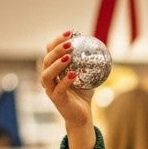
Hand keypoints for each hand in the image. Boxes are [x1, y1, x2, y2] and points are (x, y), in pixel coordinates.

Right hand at [39, 30, 96, 148]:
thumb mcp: (87, 75)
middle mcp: (49, 79)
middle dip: (57, 50)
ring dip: (57, 64)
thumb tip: (101, 46)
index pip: (49, 51)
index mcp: (53, 70)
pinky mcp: (57, 100)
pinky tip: (74, 74)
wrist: (82, 116)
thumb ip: (89, 62)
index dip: (57, 40)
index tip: (70, 32)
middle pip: (46, 60)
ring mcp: (51, 90)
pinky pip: (58, 89)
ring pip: (46, 75)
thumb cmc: (83, 94)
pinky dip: (65, 81)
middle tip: (70, 43)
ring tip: (69, 56)